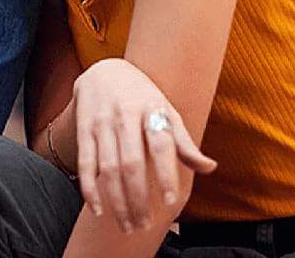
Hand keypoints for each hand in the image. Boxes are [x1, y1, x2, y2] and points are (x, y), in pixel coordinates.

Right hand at [72, 58, 216, 232]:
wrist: (104, 69)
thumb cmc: (142, 95)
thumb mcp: (166, 109)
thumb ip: (183, 141)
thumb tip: (210, 167)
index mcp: (150, 109)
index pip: (160, 144)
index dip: (166, 173)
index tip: (171, 201)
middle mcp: (124, 115)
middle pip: (131, 163)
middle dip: (138, 199)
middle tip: (145, 224)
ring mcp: (101, 122)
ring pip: (108, 168)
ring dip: (117, 201)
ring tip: (128, 225)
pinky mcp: (83, 127)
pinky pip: (85, 162)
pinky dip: (90, 188)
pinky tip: (98, 209)